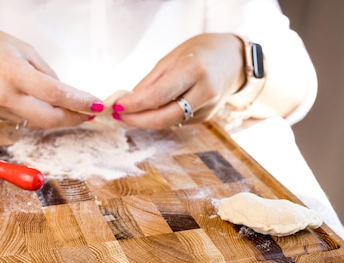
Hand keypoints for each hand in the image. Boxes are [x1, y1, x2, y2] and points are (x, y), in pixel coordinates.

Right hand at [0, 26, 103, 128]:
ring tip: (72, 108)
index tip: (96, 104)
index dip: (79, 102)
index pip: (54, 94)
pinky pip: (23, 119)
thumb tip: (65, 94)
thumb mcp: (22, 48)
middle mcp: (4, 96)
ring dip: (58, 118)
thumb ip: (45, 73)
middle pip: (48, 119)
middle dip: (73, 118)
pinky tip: (46, 106)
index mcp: (12, 72)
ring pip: (37, 122)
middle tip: (88, 112)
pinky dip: (39, 114)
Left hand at [113, 34, 244, 128]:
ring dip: (145, 121)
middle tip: (118, 116)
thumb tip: (128, 101)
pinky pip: (177, 121)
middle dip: (137, 120)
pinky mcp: (206, 117)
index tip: (116, 106)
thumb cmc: (199, 53)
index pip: (157, 95)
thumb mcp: (172, 58)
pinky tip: (151, 112)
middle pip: (163, 117)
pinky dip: (160, 118)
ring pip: (169, 122)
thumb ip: (150, 82)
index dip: (134, 105)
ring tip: (128, 114)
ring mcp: (208, 107)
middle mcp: (204, 91)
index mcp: (194, 70)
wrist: (233, 59)